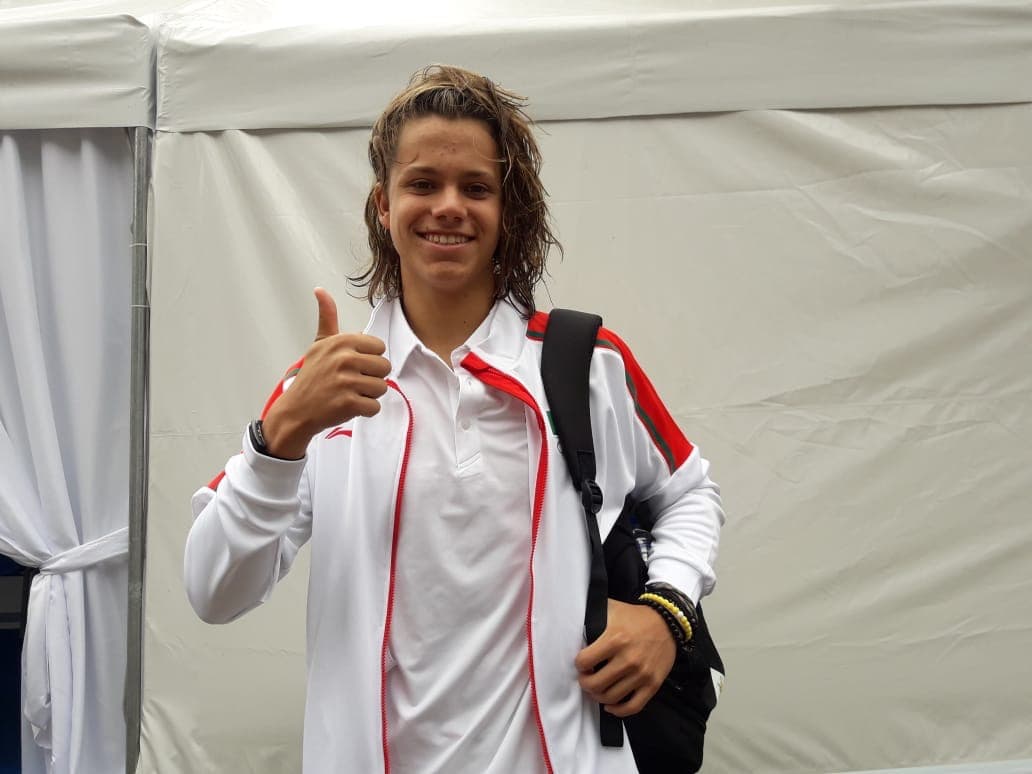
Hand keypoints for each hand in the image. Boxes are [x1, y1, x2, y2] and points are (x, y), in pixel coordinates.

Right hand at [261, 287, 390, 457]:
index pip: (379, 347)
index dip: (369, 359)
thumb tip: (320, 290)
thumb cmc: (312, 377)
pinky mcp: (349, 403)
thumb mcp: (319, 344)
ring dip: (368, 394)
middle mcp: (345, 359)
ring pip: (382, 387)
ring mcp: (347, 382)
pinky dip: (364, 410)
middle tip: (351, 382)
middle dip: (372, 377)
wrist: (295, 411)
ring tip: (349, 393)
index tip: (353, 365)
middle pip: (384, 367)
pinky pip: (375, 407)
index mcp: (342, 341)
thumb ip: (328, 318)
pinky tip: (348, 405)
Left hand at [574, 599, 675, 717]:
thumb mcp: (612, 608)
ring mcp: (641, 674)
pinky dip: (618, 710)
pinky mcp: (652, 685)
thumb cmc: (636, 617)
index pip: (585, 661)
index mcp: (615, 639)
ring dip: (598, 696)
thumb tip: (572, 621)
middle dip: (585, 683)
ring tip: (596, 689)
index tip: (582, 663)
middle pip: (595, 684)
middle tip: (586, 678)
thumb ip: (593, 614)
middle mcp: (628, 659)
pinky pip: (632, 707)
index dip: (579, 664)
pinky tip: (610, 705)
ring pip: (611, 697)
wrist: (668, 623)